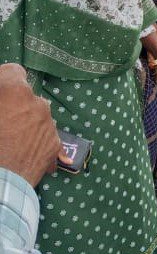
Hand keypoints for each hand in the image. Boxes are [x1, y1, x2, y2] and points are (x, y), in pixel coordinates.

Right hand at [0, 63, 62, 186]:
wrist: (0, 182)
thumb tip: (4, 99)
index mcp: (16, 92)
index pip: (13, 71)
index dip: (4, 79)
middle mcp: (38, 104)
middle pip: (25, 96)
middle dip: (14, 105)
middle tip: (2, 121)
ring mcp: (49, 125)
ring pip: (37, 116)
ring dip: (26, 122)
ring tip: (9, 140)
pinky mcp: (54, 145)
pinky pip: (45, 137)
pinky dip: (35, 141)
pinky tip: (22, 152)